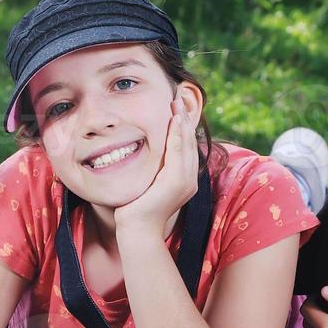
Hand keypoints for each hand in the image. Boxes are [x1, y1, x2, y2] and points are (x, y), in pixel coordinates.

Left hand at [114, 96, 198, 237]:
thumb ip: (153, 170)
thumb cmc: (138, 209)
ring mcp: (186, 181)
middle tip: (179, 98)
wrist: (137, 230)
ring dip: (182, 122)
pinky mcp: (177, 182)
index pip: (187, 147)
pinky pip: (179, 153)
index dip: (183, 127)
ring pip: (187, 145)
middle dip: (185, 118)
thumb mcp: (148, 184)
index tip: (177, 108)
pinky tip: (175, 121)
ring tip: (178, 103)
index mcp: (184, 179)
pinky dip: (178, 136)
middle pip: (190, 142)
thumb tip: (147, 155)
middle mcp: (190, 179)